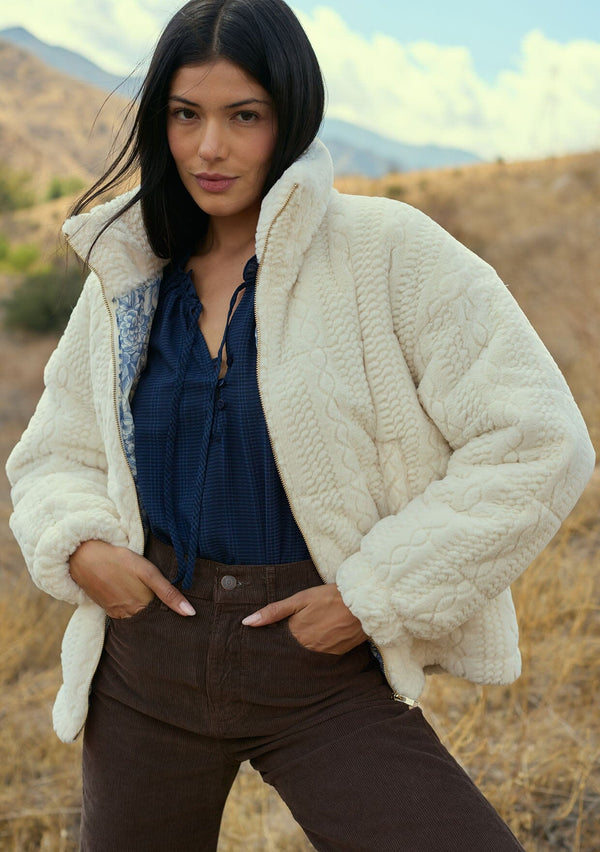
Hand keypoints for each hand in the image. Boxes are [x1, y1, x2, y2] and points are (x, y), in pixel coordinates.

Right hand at [68, 540, 195, 617]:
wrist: (84, 557)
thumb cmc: (119, 560)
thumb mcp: (148, 572)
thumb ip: (169, 593)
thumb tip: (190, 613)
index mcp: (141, 608)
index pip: (163, 619)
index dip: (174, 615)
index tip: (185, 615)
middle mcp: (129, 615)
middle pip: (151, 620)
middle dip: (161, 616)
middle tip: (174, 609)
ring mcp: (117, 614)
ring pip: (138, 617)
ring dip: (147, 612)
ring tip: (155, 602)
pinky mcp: (109, 609)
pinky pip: (126, 614)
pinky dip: (134, 609)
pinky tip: (137, 599)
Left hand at [242, 584, 366, 654]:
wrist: (362, 602)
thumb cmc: (329, 597)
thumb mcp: (300, 599)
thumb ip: (274, 611)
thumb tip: (247, 623)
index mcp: (296, 634)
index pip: (277, 643)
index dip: (273, 639)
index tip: (265, 639)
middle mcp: (308, 648)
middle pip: (291, 650)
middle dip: (287, 645)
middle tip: (292, 634)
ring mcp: (324, 653)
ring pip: (306, 654)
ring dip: (304, 647)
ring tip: (308, 634)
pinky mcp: (338, 654)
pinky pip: (322, 655)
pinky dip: (319, 648)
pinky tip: (321, 636)